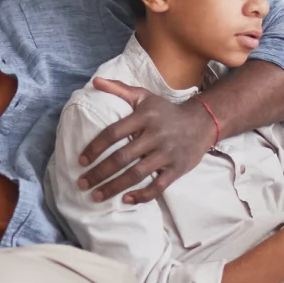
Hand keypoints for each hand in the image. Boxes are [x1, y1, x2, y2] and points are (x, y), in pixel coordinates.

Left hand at [76, 78, 214, 203]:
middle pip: (122, 157)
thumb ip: (119, 89)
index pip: (113, 133)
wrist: (202, 122)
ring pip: (136, 174)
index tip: (81, 160)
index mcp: (144, 116)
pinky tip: (125, 200)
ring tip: (96, 196)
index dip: (95, 148)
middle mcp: (155, 135)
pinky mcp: (178, 169)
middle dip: (99, 173)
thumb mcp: (144, 96)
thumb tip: (95, 82)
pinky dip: (142, 195)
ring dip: (114, 187)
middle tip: (82, 183)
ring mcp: (167, 153)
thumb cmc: (166, 111)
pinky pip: (158, 186)